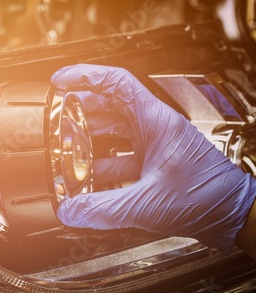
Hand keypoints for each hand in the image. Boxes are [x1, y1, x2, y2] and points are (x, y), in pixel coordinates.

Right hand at [51, 64, 255, 254]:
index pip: (116, 83)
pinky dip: (103, 163)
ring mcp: (155, 145)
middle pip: (110, 106)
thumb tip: (71, 210)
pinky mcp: (155, 163)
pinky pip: (122, 156)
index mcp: (157, 123)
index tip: (61, 81)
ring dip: (91, 138)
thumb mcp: (147, 204)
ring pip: (115, 132)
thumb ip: (103, 209)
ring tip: (69, 147)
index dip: (85, 77)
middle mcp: (155, 129)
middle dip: (81, 110)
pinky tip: (90, 178)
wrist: (233, 214)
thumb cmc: (208, 197)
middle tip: (59, 116)